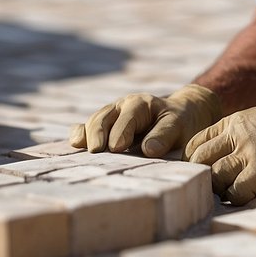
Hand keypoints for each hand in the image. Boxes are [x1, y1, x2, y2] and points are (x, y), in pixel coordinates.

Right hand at [70, 84, 221, 154]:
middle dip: (98, 134)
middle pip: (104, 117)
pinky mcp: (103, 127)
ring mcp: (110, 115)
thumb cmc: (180, 123)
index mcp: (141, 104)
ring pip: (94, 122)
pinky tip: (75, 143)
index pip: (128, 118)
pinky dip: (79, 134)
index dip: (121, 132)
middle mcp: (122, 106)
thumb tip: (148, 149)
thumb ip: (164, 135)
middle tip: (96, 152)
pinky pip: (86, 127)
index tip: (117, 148)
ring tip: (86, 153)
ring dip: (88, 136)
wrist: (179, 115)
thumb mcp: (179, 126)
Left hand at [185, 96, 255, 204]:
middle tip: (209, 186)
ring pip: (215, 178)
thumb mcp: (252, 120)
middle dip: (201, 177)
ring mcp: (249, 154)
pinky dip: (235, 198)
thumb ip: (232, 133)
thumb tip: (214, 155)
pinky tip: (243, 196)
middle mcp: (236, 137)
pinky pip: (236, 192)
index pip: (196, 143)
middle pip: (200, 161)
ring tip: (227, 192)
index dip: (192, 162)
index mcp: (232, 123)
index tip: (198, 172)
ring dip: (218, 189)